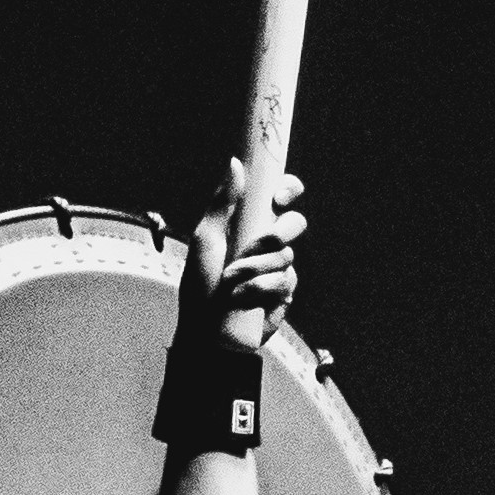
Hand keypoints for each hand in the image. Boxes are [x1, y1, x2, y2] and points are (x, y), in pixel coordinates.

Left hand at [186, 160, 307, 350]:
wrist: (206, 332)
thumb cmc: (199, 286)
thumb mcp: (206, 240)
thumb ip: (223, 203)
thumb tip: (236, 162)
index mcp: (249, 224)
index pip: (280, 196)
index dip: (288, 189)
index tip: (278, 197)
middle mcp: (267, 244)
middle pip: (295, 222)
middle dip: (278, 233)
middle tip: (262, 242)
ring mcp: (278, 269)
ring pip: (287, 255)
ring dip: (257, 268)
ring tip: (232, 282)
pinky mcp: (284, 293)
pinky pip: (286, 280)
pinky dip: (262, 288)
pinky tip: (244, 298)